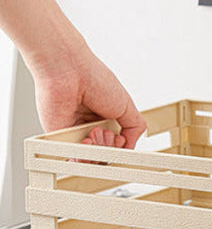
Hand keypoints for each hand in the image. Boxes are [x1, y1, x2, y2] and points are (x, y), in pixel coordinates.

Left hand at [31, 49, 145, 148]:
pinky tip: (87, 140)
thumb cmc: (94, 78)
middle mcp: (90, 128)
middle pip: (106, 154)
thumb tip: (130, 146)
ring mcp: (75, 133)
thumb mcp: (127, 106)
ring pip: (92, 158)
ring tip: (95, 131)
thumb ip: (135, 129)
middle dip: (110, 146)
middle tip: (105, 131)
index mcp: (106, 120)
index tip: (120, 138)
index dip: (121, 147)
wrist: (69, 70)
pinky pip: (73, 157)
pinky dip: (84, 155)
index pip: (117, 146)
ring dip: (98, 149)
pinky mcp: (60, 137)